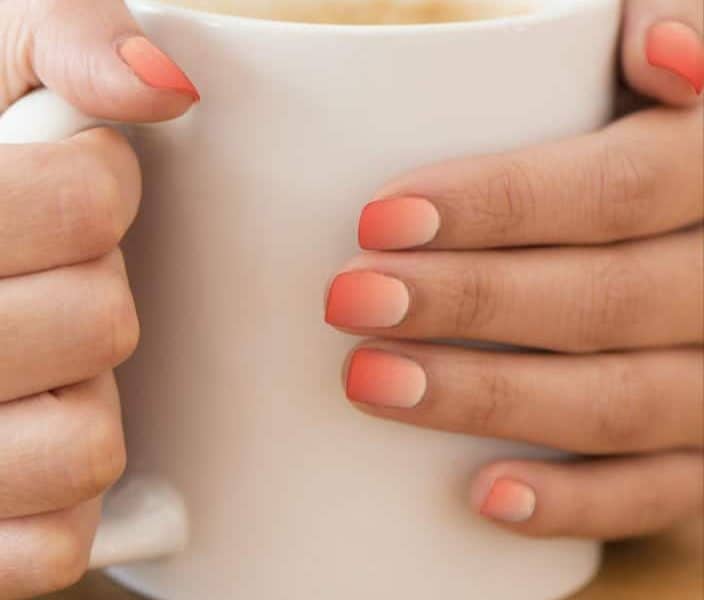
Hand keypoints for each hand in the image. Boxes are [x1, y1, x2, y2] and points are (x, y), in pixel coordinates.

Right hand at [0, 1, 197, 596]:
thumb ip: (70, 40)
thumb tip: (164, 84)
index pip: (84, 204)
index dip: (102, 185)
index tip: (77, 179)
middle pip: (101, 323)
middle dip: (94, 287)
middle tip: (44, 272)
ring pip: (85, 441)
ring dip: (83, 397)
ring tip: (33, 361)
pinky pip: (56, 544)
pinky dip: (64, 500)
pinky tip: (28, 438)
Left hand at [326, 0, 703, 539]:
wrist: (686, 243)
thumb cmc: (648, 156)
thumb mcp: (656, 85)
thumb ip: (666, 19)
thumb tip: (656, 45)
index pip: (621, 186)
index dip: (504, 201)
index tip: (379, 217)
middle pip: (609, 297)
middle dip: (470, 301)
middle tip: (349, 298)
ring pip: (623, 400)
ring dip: (492, 398)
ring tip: (371, 380)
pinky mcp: (702, 452)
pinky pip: (658, 490)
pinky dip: (576, 502)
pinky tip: (484, 496)